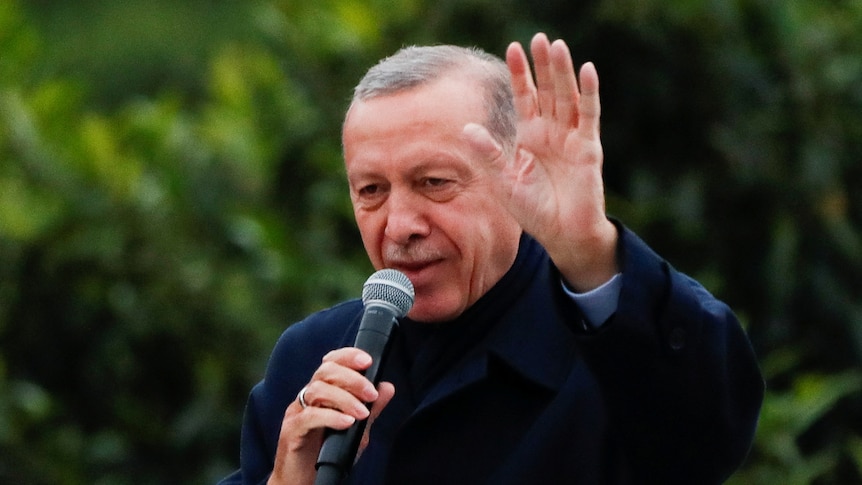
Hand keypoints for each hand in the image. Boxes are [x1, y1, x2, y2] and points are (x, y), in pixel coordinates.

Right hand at [267, 348, 394, 484]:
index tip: (368, 360)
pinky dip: (330, 417)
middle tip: (371, 394)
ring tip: (362, 414)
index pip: (331, 363)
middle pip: (325, 372)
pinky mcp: (291, 431)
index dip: (347, 356)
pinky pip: (309, 416)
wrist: (305, 481)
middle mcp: (308, 398)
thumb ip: (371, 410)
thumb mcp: (357, 431)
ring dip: (344, 399)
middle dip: (352, 378)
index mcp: (322, 392)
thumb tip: (387, 387)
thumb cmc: (328, 453)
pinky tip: (347, 423)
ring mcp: (297, 412)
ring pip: (317, 390)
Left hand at [464, 33, 617, 290]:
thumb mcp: (503, 183)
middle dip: (543, 65)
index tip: (513, 48)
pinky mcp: (589, 148)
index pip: (525, 97)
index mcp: (530, 137)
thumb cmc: (533, 212)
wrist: (562, 235)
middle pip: (548, 90)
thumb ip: (488, 155)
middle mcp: (552, 132)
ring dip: (563, 72)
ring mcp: (572, 138)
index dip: (521, 74)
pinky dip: (588, 93)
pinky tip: (586, 69)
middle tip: (539, 38)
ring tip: (557, 46)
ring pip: (567, 97)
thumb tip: (466, 128)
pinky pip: (588, 115)